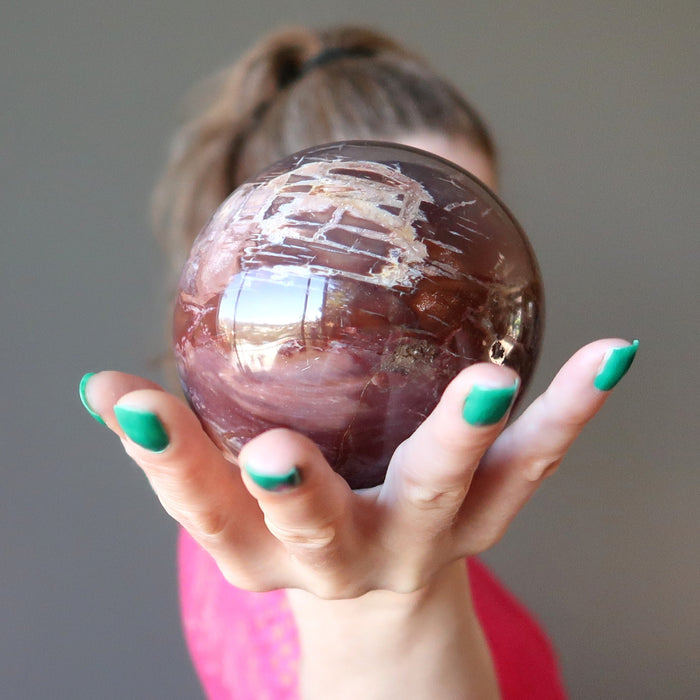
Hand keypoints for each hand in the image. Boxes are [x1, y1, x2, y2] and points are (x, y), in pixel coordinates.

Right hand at [80, 338, 637, 598]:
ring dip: (462, 436)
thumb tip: (99, 385)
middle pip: (314, 524)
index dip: (160, 457)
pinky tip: (612, 354)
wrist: (377, 600)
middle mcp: (338, 553)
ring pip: (444, 490)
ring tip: (490, 379)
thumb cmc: (296, 526)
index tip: (124, 399)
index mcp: (263, 545)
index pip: (200, 502)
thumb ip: (190, 440)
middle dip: (294, 494)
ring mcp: (421, 540)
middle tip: (275, 454)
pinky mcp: (485, 520)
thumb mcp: (236, 500)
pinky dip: (570, 410)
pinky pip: (531, 464)